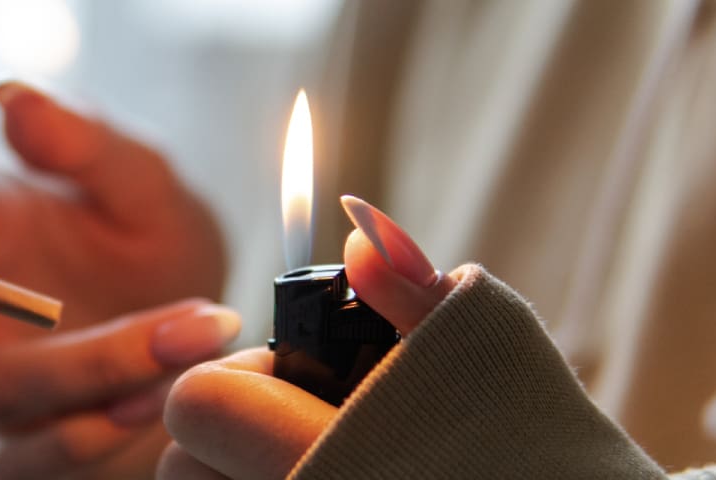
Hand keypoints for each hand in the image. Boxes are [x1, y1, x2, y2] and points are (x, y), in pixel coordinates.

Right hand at [0, 81, 229, 477]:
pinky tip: (153, 400)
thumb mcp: (142, 183)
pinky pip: (22, 457)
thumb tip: (12, 94)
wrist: (201, 336)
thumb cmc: (152, 246)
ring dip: (79, 370)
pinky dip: (86, 435)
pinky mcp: (16, 447)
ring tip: (176, 342)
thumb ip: (82, 141)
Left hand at [158, 195, 459, 478]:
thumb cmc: (535, 452)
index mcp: (309, 459)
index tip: (291, 377)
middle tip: (299, 425)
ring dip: (236, 473)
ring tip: (313, 459)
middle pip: (181, 463)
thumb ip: (412, 288)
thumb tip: (356, 234)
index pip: (195, 403)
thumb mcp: (488, 352)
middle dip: (225, 433)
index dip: (232, 376)